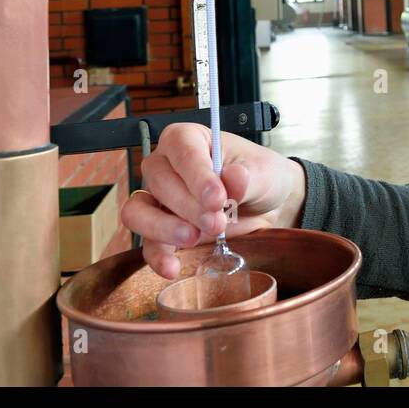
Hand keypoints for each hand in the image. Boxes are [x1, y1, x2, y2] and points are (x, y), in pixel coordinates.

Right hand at [119, 122, 306, 279]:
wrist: (269, 206)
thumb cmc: (261, 177)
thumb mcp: (263, 172)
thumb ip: (248, 176)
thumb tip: (233, 176)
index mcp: (190, 139)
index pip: (181, 149)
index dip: (196, 174)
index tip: (216, 197)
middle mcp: (167, 166)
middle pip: (160, 183)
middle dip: (188, 206)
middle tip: (217, 221)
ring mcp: (159, 200)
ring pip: (139, 212)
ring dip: (164, 228)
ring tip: (194, 238)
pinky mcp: (162, 232)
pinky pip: (147, 245)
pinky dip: (158, 257)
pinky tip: (173, 267)